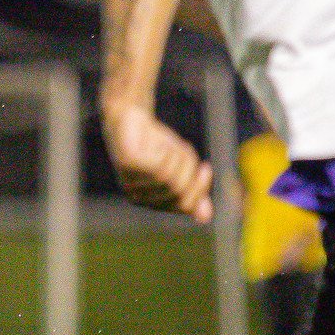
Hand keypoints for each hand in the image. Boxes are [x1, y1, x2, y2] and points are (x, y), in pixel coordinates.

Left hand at [100, 100, 213, 222]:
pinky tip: (157, 141)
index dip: (200, 188)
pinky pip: (158, 163)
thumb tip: (206, 217)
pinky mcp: (127, 163)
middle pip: (179, 191)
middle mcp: (137, 196)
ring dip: (177, 156)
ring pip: (169, 178)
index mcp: (150, 201)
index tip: (206, 168)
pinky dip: (166, 149)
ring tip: (170, 144)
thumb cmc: (156, 144)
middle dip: (189, 169)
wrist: (131, 117)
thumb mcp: (182, 166)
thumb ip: (193, 190)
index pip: (185, 205)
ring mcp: (129, 180)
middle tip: (185, 150)